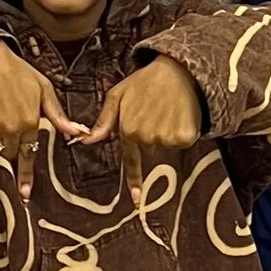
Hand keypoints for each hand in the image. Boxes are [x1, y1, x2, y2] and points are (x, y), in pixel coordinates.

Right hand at [0, 37, 88, 201]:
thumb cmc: (17, 72)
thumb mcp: (43, 88)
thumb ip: (58, 115)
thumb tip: (77, 133)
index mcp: (30, 121)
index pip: (28, 155)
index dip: (26, 175)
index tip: (25, 193)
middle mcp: (11, 128)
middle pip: (9, 153)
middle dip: (10, 144)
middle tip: (8, 122)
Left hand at [88, 54, 205, 203]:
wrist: (177, 70)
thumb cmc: (144, 82)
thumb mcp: (118, 95)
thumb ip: (103, 121)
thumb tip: (84, 140)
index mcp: (128, 129)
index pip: (131, 160)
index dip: (134, 181)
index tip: (137, 201)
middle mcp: (147, 137)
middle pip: (150, 147)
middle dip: (151, 132)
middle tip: (154, 110)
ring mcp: (167, 138)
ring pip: (166, 144)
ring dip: (167, 130)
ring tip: (166, 108)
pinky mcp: (185, 136)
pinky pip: (181, 142)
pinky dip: (182, 130)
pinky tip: (179, 113)